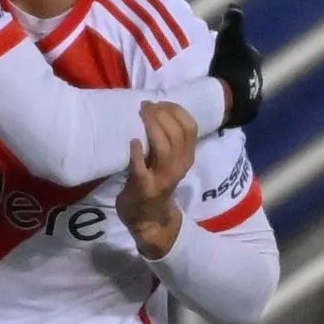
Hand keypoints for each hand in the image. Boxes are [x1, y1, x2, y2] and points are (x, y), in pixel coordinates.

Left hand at [118, 100, 198, 259]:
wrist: (149, 222)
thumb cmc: (157, 186)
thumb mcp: (169, 164)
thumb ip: (166, 144)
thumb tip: (155, 113)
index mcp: (186, 157)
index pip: (190, 128)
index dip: (177, 110)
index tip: (161, 102)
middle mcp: (179, 166)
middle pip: (178, 133)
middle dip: (162, 114)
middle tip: (147, 106)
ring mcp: (162, 177)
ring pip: (164, 147)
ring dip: (152, 127)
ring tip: (141, 114)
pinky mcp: (144, 187)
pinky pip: (141, 167)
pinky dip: (137, 153)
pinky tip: (133, 142)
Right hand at [207, 5, 261, 128]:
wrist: (231, 96)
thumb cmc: (229, 65)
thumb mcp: (229, 37)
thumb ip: (233, 20)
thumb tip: (235, 4)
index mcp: (254, 60)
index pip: (245, 54)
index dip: (234, 53)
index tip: (222, 55)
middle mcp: (259, 78)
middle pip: (246, 74)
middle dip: (236, 73)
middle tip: (218, 74)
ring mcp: (255, 98)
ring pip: (244, 92)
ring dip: (234, 91)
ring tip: (218, 92)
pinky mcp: (249, 114)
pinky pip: (239, 108)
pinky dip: (232, 106)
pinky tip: (222, 107)